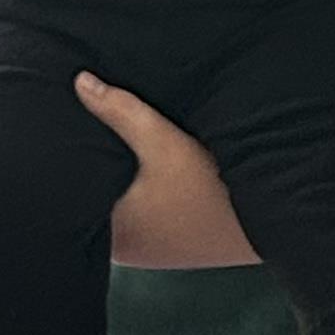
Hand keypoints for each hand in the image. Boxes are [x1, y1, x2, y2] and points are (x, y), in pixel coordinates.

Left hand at [75, 73, 257, 266]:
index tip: (58, 138)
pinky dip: (137, 196)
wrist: (276, 224)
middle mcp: (123, 250)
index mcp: (111, 232)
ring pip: (116, 210)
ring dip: (116, 184)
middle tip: (79, 131)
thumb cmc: (215, 191)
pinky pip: (139, 217)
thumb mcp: (166, 143)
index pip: (70, 197)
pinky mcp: (168, 246)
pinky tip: (143, 172)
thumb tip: (80, 83)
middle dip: (90, 171)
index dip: (64, 165)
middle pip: (91, 203)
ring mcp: (147, 252)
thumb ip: (121, 111)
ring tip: (109, 145)